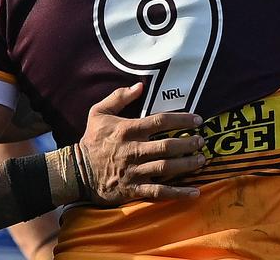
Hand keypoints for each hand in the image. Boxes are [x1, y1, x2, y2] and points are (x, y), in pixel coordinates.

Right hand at [76, 83, 205, 203]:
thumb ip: (119, 97)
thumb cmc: (92, 140)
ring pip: (166, 168)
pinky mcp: (134, 189)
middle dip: (188, 144)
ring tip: (202, 160)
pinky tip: (194, 192)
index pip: (160, 122)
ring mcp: (135, 171)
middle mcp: (134, 150)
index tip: (198, 120)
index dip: (181, 120)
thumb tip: (140, 86)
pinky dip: (178, 193)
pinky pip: (159, 192)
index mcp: (128, 130)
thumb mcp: (99, 112)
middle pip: (167, 146)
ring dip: (187, 165)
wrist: (77, 172)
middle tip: (202, 141)